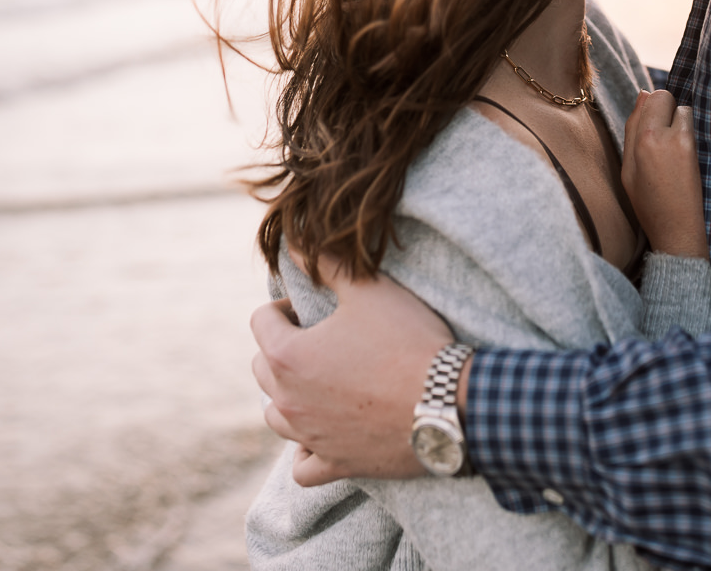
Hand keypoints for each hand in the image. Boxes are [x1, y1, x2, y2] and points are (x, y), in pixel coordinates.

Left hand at [251, 260, 456, 484]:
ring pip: (275, 417)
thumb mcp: (369, 289)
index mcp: (287, 356)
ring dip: (288, 396)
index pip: (261, 321)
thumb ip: (328, 264)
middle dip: (282, 347)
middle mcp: (288, 401)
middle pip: (262, 368)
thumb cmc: (408, 342)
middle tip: (321, 337)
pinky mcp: (336, 464)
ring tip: (319, 381)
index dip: (283, 305)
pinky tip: (321, 433)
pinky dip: (305, 451)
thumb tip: (298, 244)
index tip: (310, 304)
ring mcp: (310, 437)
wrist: (449, 403)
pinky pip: (302, 466)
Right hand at [622, 89, 708, 257]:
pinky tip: (681, 156)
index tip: (649, 124)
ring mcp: (687, 142)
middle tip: (660, 136)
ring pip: (684, 110)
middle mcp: (667, 136)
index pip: (654, 96)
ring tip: (671, 149)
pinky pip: (693, 126)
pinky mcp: (701, 150)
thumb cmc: (648, 202)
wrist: (677, 229)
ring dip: (678, 121)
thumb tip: (643, 92)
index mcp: (645, 140)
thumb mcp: (628, 168)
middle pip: (669, 97)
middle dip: (664, 109)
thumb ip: (633, 127)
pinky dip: (687, 133)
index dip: (651, 106)